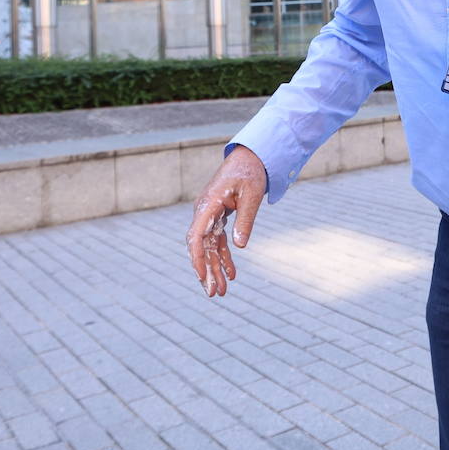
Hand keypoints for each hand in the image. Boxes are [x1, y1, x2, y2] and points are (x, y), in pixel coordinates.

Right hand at [186, 146, 266, 297]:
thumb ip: (245, 219)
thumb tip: (240, 245)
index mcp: (208, 205)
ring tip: (223, 291)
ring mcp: (210, 215)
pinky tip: (232, 273)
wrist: (251, 156)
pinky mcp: (218, 217)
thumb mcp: (252, 194)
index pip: (196, 236)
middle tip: (215, 294)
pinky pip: (218, 241)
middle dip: (207, 271)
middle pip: (200, 247)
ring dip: (215, 268)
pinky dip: (225, 257)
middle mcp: (204, 212)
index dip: (198, 258)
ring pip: (209, 247)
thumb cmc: (250, 171)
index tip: (203, 276)